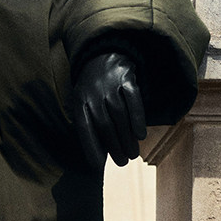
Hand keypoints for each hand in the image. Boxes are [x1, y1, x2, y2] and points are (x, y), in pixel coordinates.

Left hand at [72, 51, 146, 170]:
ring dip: (127, 138)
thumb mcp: (84, 104)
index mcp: (80, 102)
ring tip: (133, 154)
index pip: (84, 128)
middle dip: (114, 147)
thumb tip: (98, 160)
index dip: (91, 147)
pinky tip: (141, 135)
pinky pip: (133, 100)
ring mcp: (110, 84)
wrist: (103, 54)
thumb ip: (90, 127)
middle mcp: (93, 93)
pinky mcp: (126, 77)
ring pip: (119, 115)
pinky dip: (137, 118)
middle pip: (104, 125)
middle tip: (122, 163)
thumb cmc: (94, 90)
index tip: (97, 166)